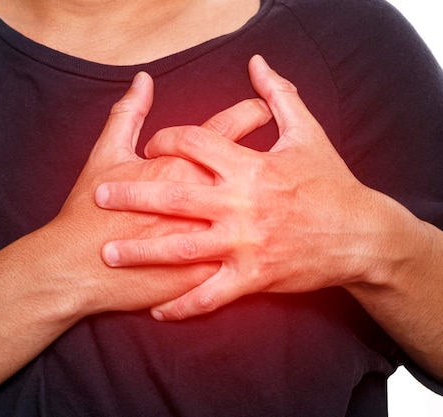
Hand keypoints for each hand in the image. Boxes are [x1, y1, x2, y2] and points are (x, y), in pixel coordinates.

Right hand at [41, 70, 271, 315]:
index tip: (262, 109)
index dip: (250, 113)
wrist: (81, 268)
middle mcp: (205, 201)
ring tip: (282, 192)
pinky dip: (257, 249)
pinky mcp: (209, 273)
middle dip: (275, 154)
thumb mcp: (106, 154)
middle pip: (252, 167)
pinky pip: (243, 260)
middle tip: (287, 144)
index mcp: (182, 166)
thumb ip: (128, 114)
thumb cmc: (91, 210)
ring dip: (273, 203)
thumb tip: (143, 81)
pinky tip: (264, 241)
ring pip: (256, 217)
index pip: (227, 129)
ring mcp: (212, 239)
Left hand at [95, 55, 380, 319]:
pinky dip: (182, 306)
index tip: (150, 146)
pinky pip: (210, 296)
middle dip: (132, 195)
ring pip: (183, 249)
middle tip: (99, 195)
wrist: (361, 235)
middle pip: (175, 195)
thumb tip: (258, 63)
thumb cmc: (330, 183)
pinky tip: (157, 311)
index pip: (194, 142)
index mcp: (250, 166)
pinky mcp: (253, 278)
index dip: (166, 139)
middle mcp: (242, 204)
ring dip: (142, 252)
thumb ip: (278, 95)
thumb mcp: (307, 132)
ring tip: (108, 254)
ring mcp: (245, 244)